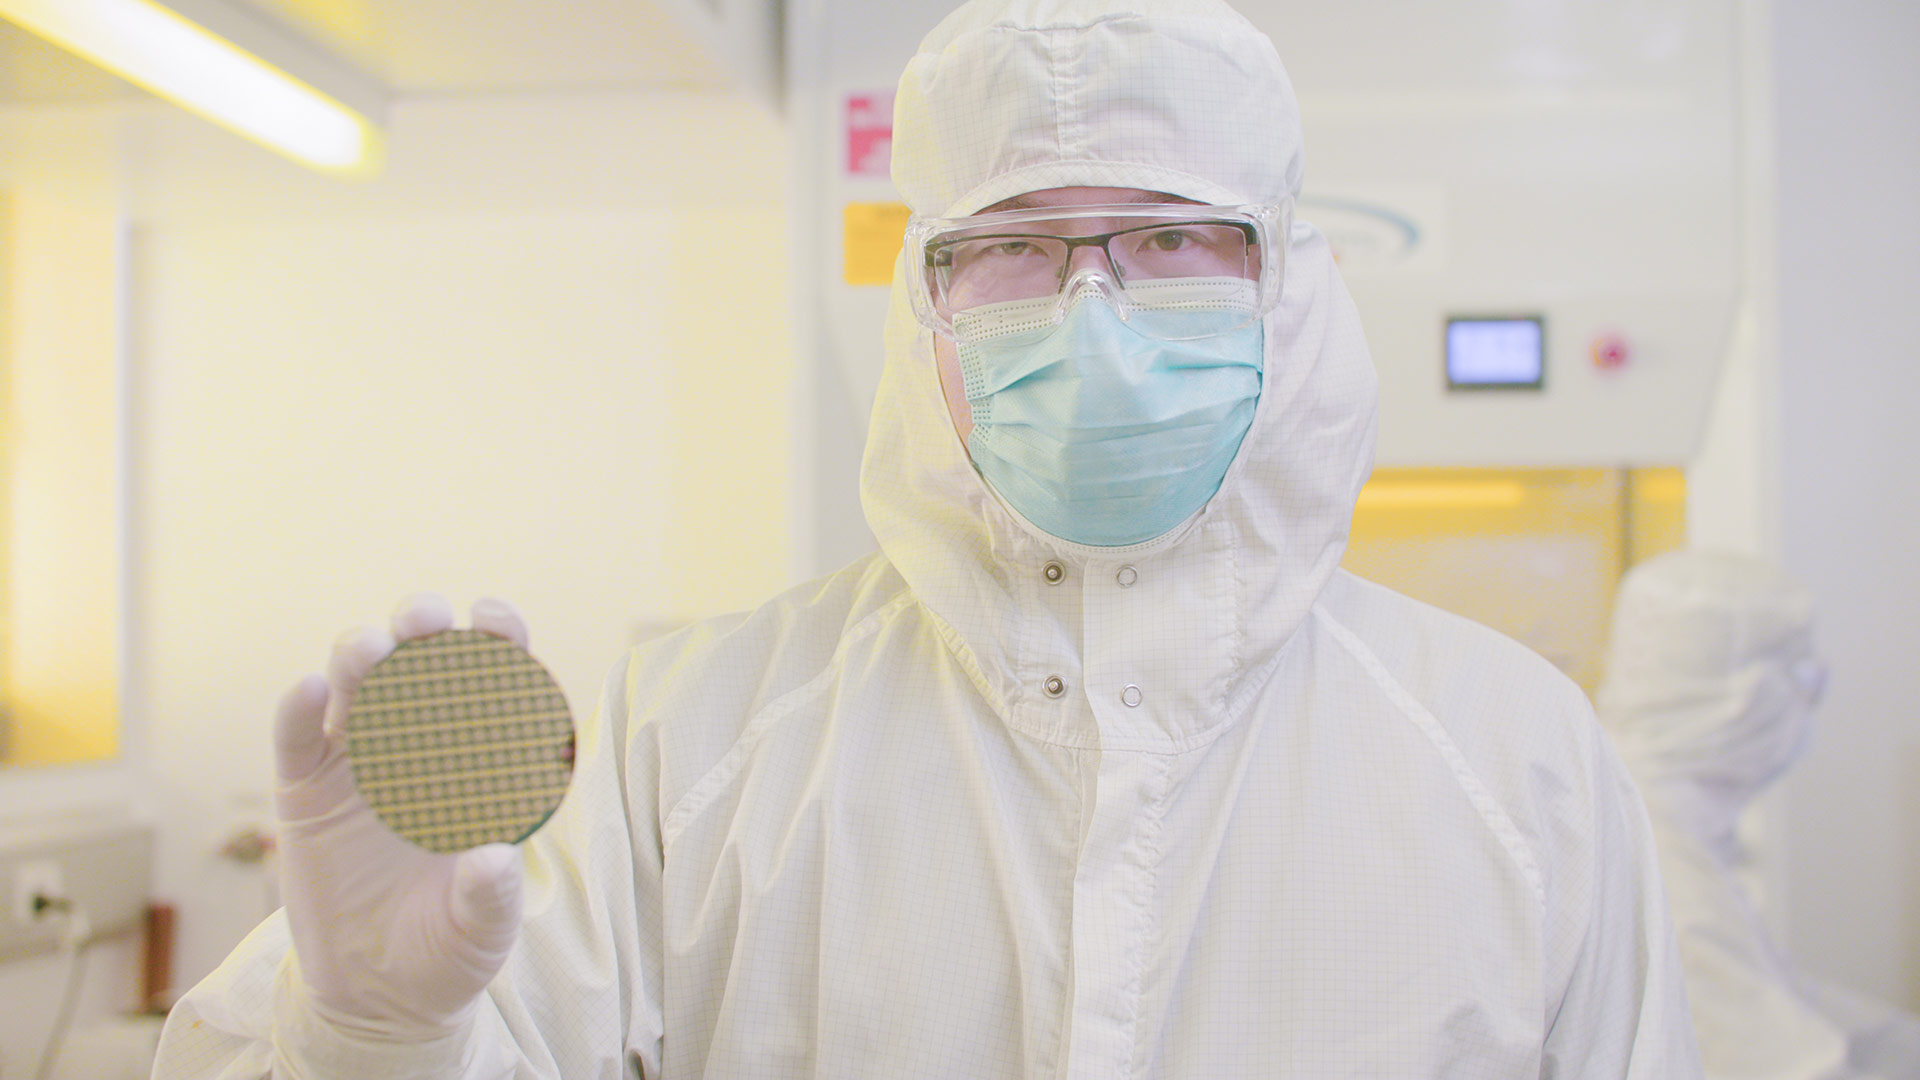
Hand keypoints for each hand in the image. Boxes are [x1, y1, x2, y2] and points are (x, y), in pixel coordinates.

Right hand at [274, 593, 527, 1031]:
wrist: (375, 996)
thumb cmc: (447, 952)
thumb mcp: (479, 934)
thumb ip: (491, 898)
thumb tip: (495, 858)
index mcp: (479, 767)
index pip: (493, 687)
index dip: (495, 642)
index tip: (492, 617)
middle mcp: (421, 749)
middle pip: (420, 669)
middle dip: (422, 633)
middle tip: (421, 618)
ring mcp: (359, 765)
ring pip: (357, 689)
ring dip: (362, 658)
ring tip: (369, 650)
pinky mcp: (306, 793)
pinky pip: (298, 739)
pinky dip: (300, 710)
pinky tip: (311, 690)